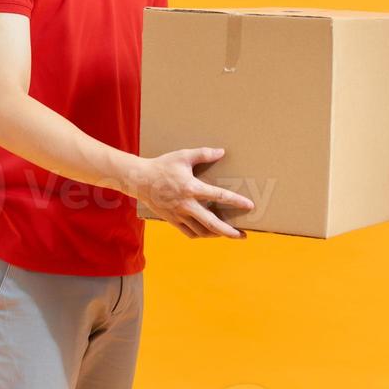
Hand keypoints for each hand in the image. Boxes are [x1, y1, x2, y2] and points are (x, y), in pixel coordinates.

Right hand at [132, 146, 254, 239]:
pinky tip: (208, 233)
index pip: (218, 196)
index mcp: (192, 188)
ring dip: (216, 234)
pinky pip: (189, 233)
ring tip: (228, 234)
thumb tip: (221, 152)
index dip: (236, 201)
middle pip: (212, 223)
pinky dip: (201, 235)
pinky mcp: (172, 220)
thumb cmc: (163, 165)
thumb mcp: (183, 156)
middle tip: (243, 236)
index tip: (249, 206)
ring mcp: (179, 214)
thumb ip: (203, 153)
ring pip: (201, 231)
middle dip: (229, 231)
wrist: (140, 180)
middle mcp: (187, 204)